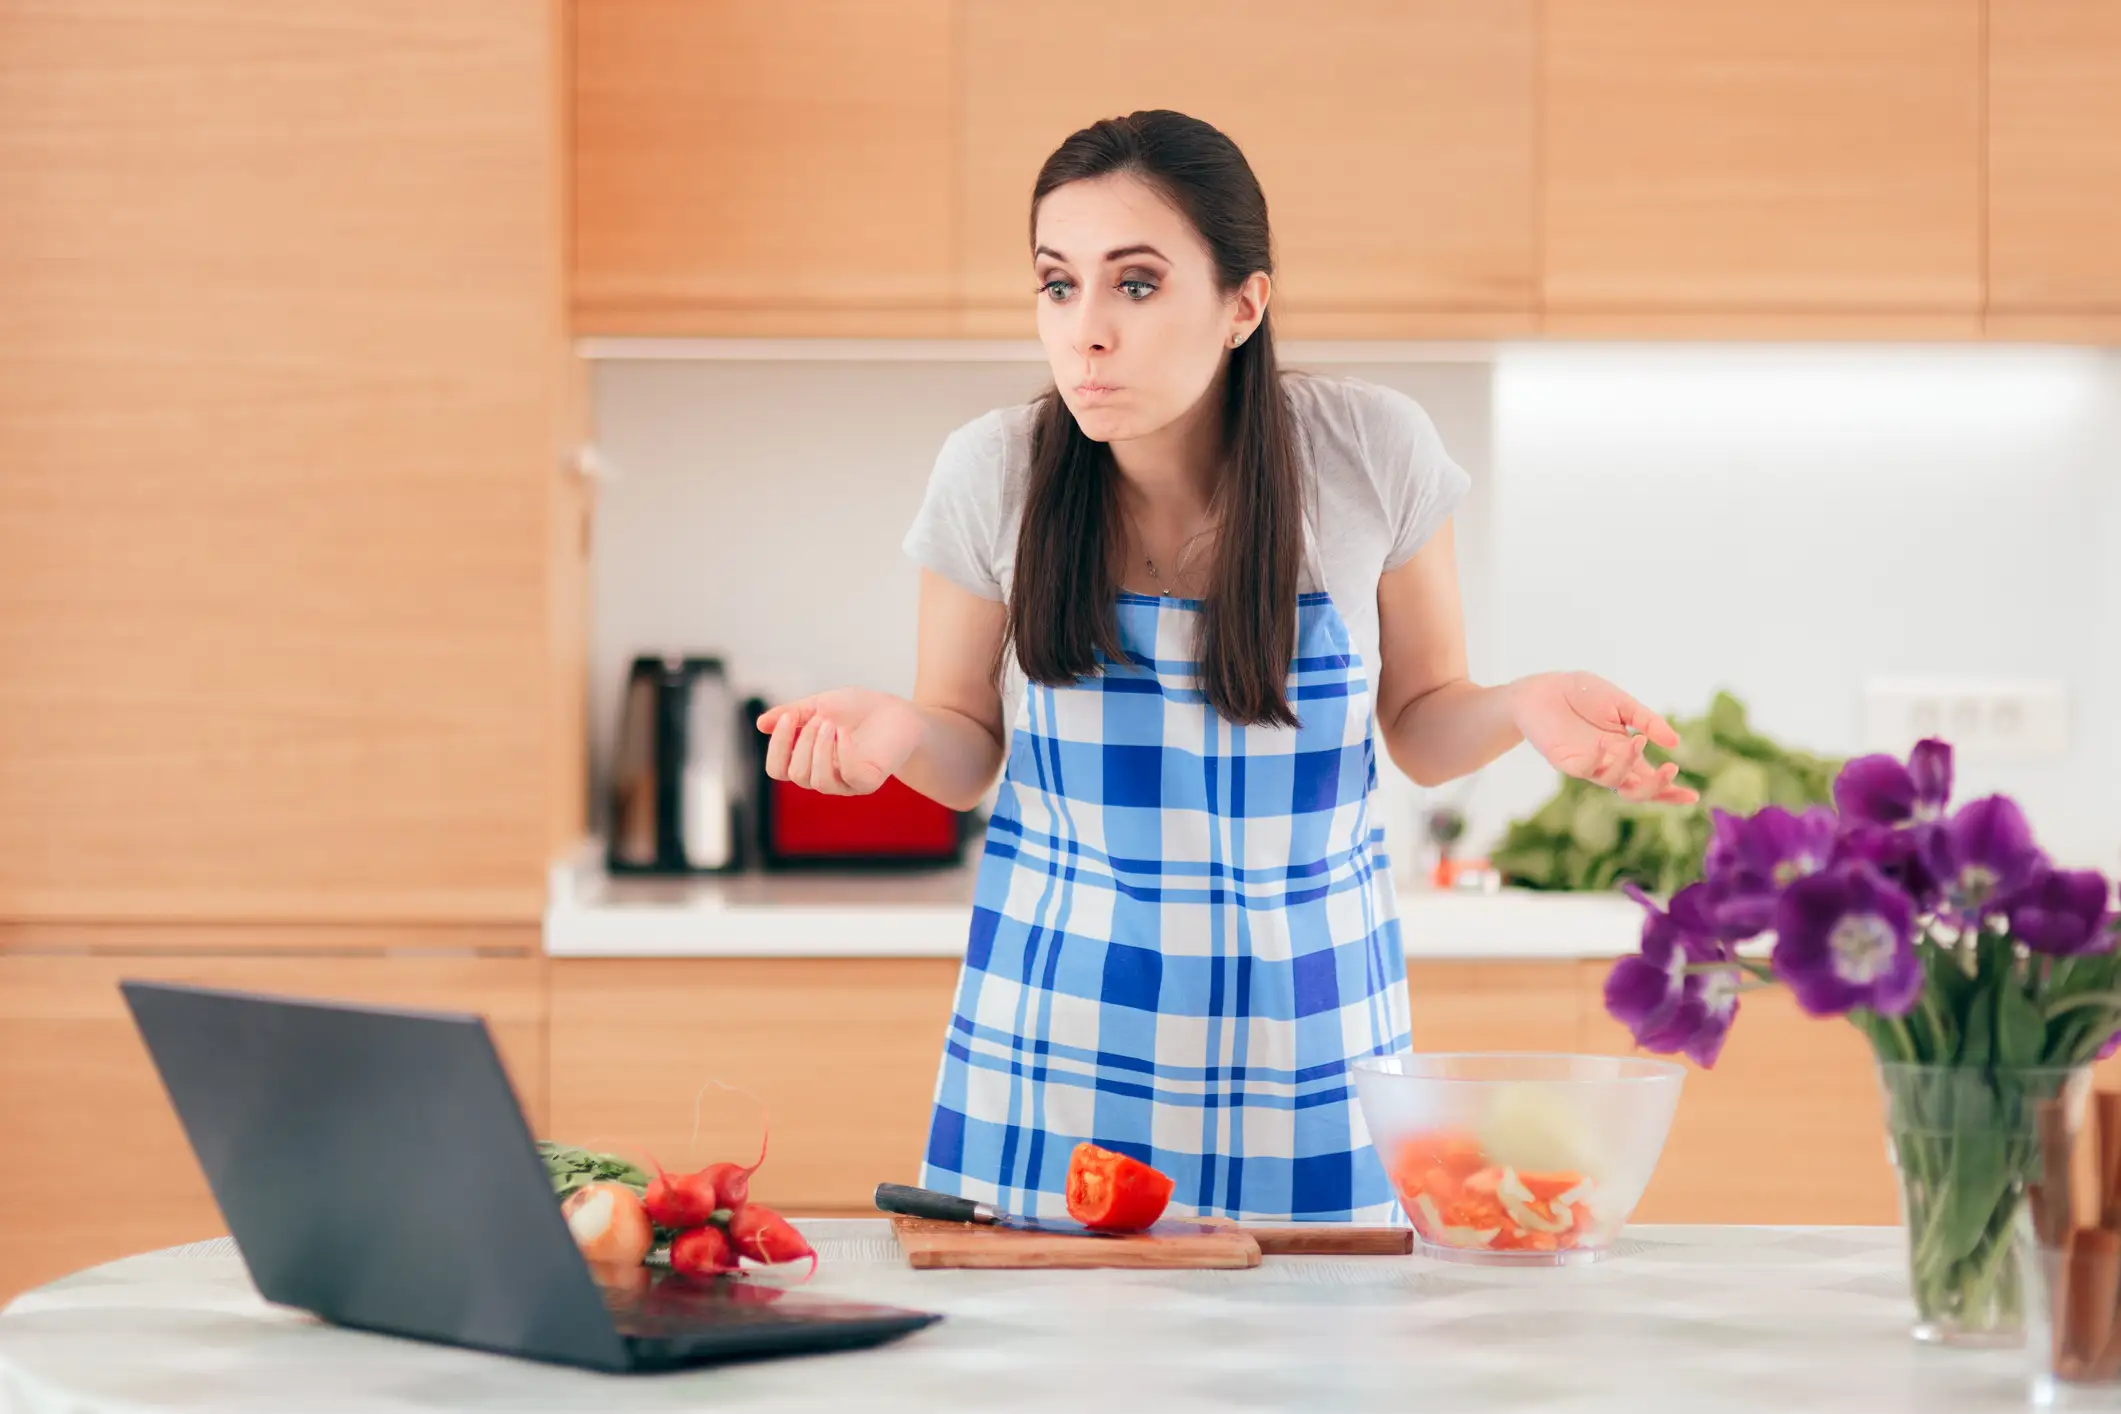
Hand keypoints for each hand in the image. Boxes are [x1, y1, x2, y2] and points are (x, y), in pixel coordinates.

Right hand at [756, 688, 922, 795]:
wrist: (898, 711)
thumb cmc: (860, 709)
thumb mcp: (821, 704)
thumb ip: (793, 714)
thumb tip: (760, 725)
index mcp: (808, 760)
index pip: (777, 769)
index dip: (776, 746)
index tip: (788, 717)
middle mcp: (824, 776)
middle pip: (795, 774)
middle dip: (802, 742)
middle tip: (819, 717)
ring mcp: (846, 783)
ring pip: (816, 780)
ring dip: (819, 748)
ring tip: (832, 723)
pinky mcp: (867, 783)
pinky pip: (847, 777)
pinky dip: (842, 753)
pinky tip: (845, 734)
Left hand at [1509, 672, 1698, 804]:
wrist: (1545, 688)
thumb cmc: (1583, 695)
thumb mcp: (1623, 704)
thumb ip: (1647, 721)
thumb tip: (1674, 741)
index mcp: (1626, 753)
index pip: (1651, 778)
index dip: (1671, 791)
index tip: (1694, 797)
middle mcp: (1610, 764)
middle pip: (1636, 791)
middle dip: (1656, 788)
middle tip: (1671, 771)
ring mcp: (1588, 764)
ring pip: (1613, 782)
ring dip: (1629, 765)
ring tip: (1638, 740)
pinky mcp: (1566, 761)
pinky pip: (1585, 769)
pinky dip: (1598, 759)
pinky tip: (1605, 743)